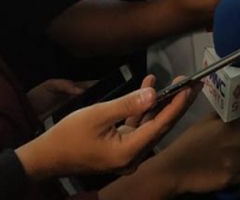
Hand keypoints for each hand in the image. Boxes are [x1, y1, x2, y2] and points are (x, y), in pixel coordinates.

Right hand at [15, 80, 195, 180]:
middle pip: (160, 126)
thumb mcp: (98, 115)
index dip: (177, 105)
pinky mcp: (120, 149)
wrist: (47, 157)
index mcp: (128, 152)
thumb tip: (153, 94)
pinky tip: (147, 89)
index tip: (190, 87)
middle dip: (175, 104)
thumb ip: (127, 104)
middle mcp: (132, 157)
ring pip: (150, 126)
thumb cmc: (68, 136)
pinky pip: (138, 127)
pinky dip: (142, 110)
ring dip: (158, 104)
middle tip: (192, 84)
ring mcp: (127, 155)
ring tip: (172, 82)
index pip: (161, 125)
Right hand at [147, 113, 239, 193]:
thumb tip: (235, 113)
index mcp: (229, 126)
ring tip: (238, 159)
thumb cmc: (187, 143)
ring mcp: (236, 163)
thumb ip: (221, 117)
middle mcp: (237, 143)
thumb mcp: (204, 122)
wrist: (175, 169)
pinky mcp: (233, 179)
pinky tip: (229, 170)